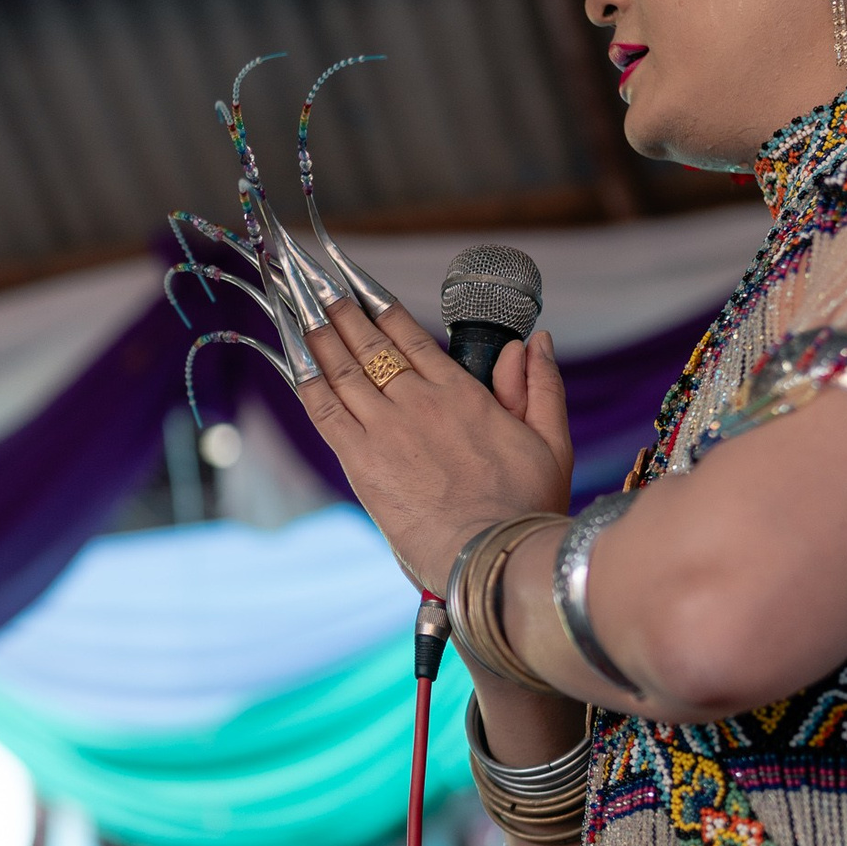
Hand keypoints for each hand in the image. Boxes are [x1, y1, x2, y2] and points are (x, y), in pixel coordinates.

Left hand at [293, 296, 573, 594]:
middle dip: (342, 312)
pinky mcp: (362, 463)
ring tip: (302, 310)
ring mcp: (386, 430)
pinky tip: (295, 360)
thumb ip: (540, 386)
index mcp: (461, 394)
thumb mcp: (552, 441)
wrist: (494, 558)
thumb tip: (537, 341)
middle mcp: (419, 402)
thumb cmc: (527, 507)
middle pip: (371, 346)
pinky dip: (307, 381)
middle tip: (319, 287)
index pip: (412, 337)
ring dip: (321, 337)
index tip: (360, 288)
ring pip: (344, 371)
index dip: (381, 308)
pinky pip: (325, 411)